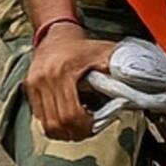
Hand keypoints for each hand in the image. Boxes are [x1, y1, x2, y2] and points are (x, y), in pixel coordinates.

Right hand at [26, 25, 116, 140]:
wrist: (56, 33)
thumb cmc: (81, 45)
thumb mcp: (103, 53)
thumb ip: (119, 69)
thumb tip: (136, 86)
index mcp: (62, 72)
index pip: (71, 114)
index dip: (85, 127)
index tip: (95, 124)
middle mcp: (44, 79)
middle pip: (57, 123)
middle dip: (76, 133)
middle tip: (89, 130)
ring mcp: (33, 85)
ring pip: (46, 125)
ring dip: (64, 132)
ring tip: (78, 126)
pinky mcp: (29, 89)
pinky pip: (39, 118)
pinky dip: (54, 124)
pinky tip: (66, 117)